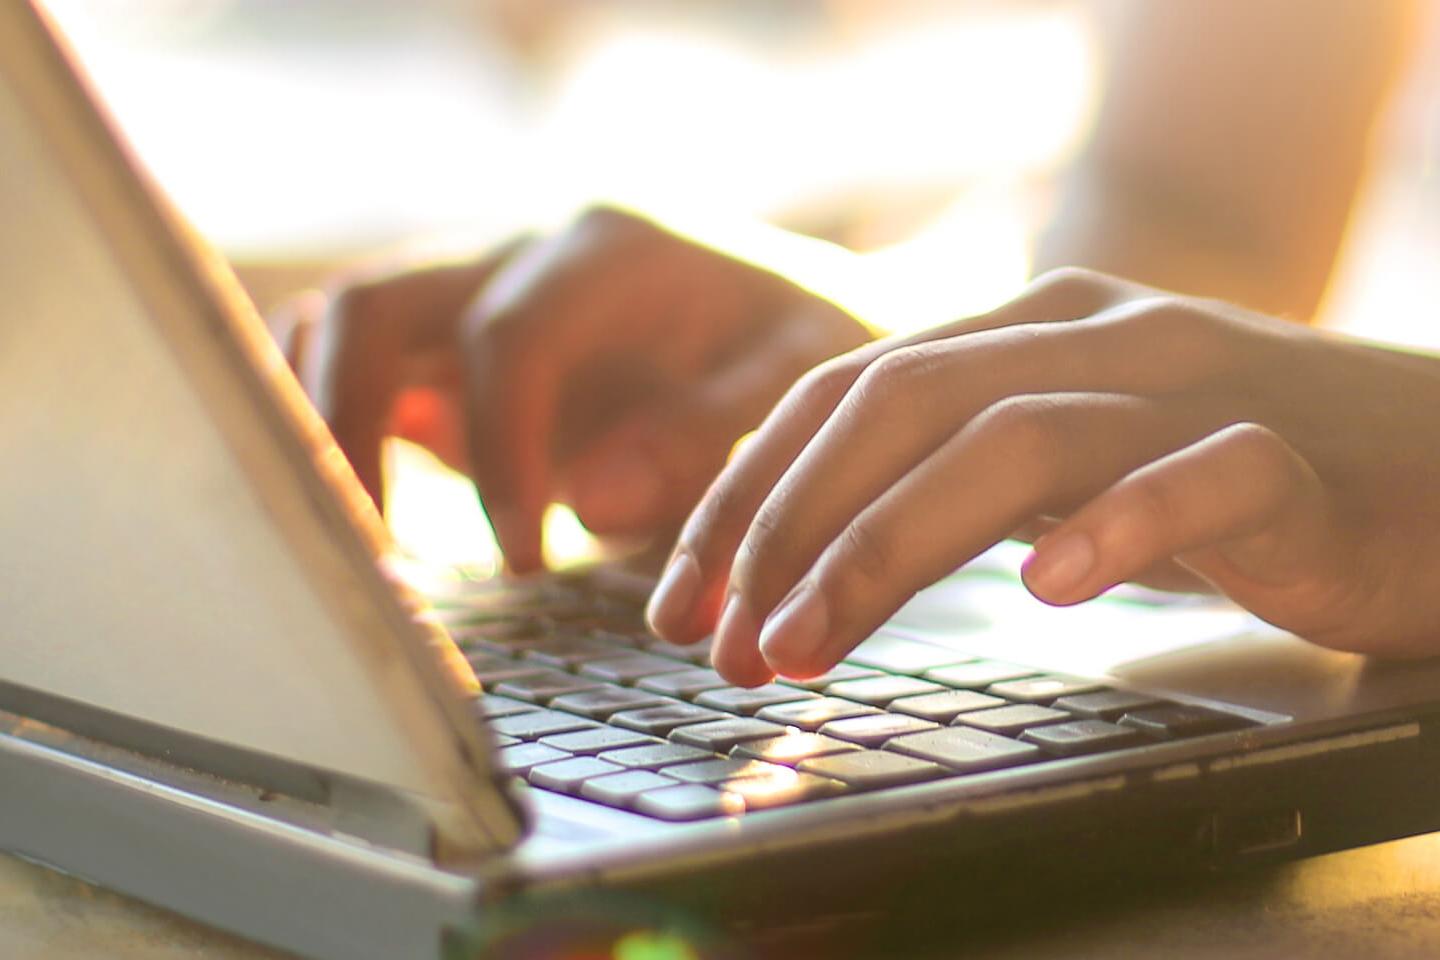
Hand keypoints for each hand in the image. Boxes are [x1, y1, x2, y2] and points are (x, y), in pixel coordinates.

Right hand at [288, 208, 869, 570]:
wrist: (784, 309)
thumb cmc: (791, 347)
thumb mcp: (790, 379)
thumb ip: (705, 432)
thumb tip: (591, 501)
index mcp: (607, 253)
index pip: (507, 338)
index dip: (501, 453)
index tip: (526, 560)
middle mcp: (519, 255)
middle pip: (373, 309)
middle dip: (347, 430)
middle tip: (372, 553)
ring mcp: (472, 290)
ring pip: (336, 326)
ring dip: (317, 426)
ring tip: (345, 542)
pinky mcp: (449, 341)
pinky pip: (354, 363)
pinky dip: (330, 426)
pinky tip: (359, 514)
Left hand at [644, 267, 1439, 684]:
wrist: (1434, 462)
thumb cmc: (1229, 475)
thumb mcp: (1065, 459)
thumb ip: (955, 478)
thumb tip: (806, 552)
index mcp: (1026, 331)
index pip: (843, 392)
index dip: (748, 494)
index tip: (683, 599)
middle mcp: (1096, 338)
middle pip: (901, 403)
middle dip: (787, 525)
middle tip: (722, 640)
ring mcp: (1197, 389)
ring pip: (1018, 437)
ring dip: (889, 544)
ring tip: (809, 642)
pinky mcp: (1294, 460)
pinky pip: (1202, 479)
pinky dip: (1117, 528)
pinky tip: (1048, 590)